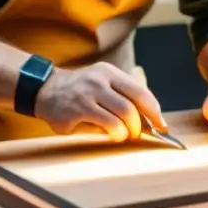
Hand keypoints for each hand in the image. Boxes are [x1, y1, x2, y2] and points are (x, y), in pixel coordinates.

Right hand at [34, 62, 165, 141]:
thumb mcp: (102, 83)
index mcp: (109, 72)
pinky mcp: (76, 111)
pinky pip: (105, 127)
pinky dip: (112, 134)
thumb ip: (123, 97)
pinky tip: (107, 133)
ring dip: (126, 132)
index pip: (140, 92)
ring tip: (121, 134)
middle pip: (132, 108)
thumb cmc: (81, 91)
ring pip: (120, 119)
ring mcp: (86, 95)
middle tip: (136, 134)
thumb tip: (151, 121)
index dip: (155, 112)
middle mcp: (98, 81)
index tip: (162, 126)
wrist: (45, 89)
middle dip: (139, 127)